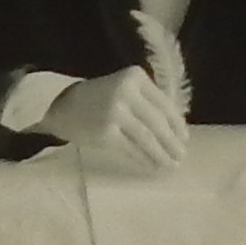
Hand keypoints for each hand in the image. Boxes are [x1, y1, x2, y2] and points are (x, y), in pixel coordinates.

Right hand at [42, 66, 188, 170]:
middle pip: (157, 122)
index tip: (184, 139)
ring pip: (146, 137)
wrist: (61, 106)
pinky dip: (143, 159)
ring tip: (169, 165)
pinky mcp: (105, 132)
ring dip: (160, 154)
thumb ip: (146, 101)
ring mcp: (115, 112)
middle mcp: (127, 92)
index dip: (177, 124)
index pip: (163, 103)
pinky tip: (150, 166)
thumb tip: (174, 128)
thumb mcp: (123, 89)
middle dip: (172, 142)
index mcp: (136, 77)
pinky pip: (131, 148)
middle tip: (181, 156)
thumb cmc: (97, 100)